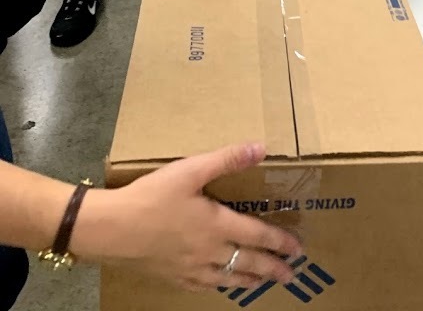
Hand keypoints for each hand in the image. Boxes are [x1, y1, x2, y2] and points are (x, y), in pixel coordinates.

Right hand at [75, 142, 300, 291]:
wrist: (112, 229)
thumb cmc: (152, 196)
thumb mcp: (191, 169)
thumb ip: (227, 159)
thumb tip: (261, 148)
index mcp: (217, 225)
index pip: (258, 235)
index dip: (280, 242)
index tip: (298, 249)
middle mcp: (210, 251)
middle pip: (249, 263)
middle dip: (273, 269)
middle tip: (291, 275)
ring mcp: (191, 269)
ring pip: (230, 279)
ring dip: (251, 280)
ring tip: (264, 283)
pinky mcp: (173, 277)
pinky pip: (205, 287)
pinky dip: (221, 287)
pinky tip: (221, 286)